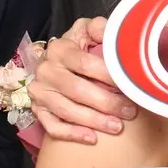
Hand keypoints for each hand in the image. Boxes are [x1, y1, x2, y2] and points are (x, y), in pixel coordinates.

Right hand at [27, 16, 138, 143]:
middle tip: (129, 111)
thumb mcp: (88, 30)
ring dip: (94, 121)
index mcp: (60, 48)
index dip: (109, 76)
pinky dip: (72, 134)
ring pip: (66, 110)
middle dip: (106, 103)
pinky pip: (52, 126)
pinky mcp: (37, 109)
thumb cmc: (79, 45)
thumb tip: (117, 34)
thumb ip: (102, 29)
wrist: (57, 58)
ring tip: (117, 127)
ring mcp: (40, 91)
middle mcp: (46, 70)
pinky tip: (91, 138)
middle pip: (77, 90)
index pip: (86, 64)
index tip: (130, 86)